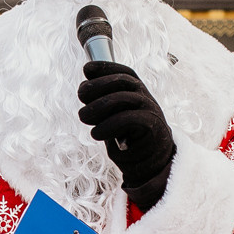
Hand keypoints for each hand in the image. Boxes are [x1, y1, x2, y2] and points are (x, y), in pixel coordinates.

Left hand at [78, 61, 174, 206]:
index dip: (105, 67)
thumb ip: (102, 102)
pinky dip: (108, 125)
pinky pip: (128, 118)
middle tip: (81, 96)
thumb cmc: (128, 140)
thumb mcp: (113, 118)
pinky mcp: (152, 127)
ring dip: (98, 106)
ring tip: (84, 117)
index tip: (86, 69)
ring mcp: (151, 110)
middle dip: (97, 85)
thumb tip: (84, 87)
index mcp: (137, 92)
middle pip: (122, 81)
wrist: (149, 165)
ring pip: (123, 98)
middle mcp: (145, 97)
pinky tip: (96, 133)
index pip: (124, 72)